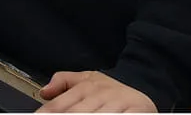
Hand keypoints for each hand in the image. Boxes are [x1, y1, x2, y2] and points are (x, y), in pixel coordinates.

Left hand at [38, 71, 154, 112]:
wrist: (146, 86)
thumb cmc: (112, 91)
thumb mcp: (88, 79)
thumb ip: (64, 81)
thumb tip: (45, 90)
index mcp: (86, 87)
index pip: (58, 106)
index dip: (45, 113)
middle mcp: (101, 95)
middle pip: (75, 114)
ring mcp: (118, 104)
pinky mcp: (135, 111)